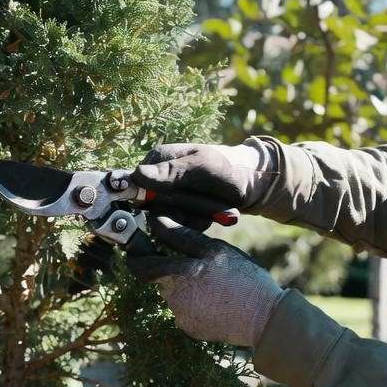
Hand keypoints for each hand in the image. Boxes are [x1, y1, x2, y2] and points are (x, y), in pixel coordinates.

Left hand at [125, 215, 285, 346]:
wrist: (265, 319)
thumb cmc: (244, 278)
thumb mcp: (216, 250)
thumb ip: (182, 236)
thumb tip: (156, 221)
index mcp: (178, 275)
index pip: (140, 265)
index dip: (137, 255)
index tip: (140, 248)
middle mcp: (173, 299)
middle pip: (162, 279)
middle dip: (174, 270)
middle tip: (201, 266)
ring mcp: (181, 317)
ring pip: (176, 294)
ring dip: (188, 286)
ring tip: (217, 284)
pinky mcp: (191, 330)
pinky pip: (187, 311)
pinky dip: (197, 303)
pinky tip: (218, 301)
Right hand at [130, 140, 277, 216]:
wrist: (252, 182)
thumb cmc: (228, 167)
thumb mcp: (201, 167)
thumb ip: (171, 172)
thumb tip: (137, 175)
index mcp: (157, 160)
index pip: (134, 184)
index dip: (148, 198)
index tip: (173, 202)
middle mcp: (158, 179)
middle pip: (152, 207)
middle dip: (181, 209)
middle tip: (205, 201)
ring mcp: (168, 197)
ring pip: (167, 220)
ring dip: (193, 217)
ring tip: (214, 207)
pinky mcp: (179, 212)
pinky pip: (179, 226)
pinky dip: (197, 223)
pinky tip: (212, 214)